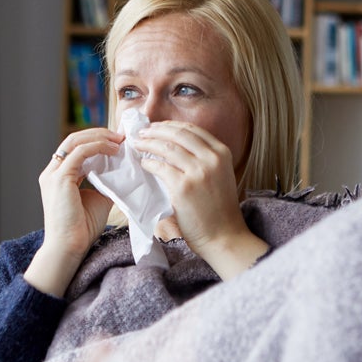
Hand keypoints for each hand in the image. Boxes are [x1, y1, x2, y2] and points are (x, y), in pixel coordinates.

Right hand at [24, 129, 121, 296]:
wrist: (69, 247)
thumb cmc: (82, 229)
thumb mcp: (98, 199)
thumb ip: (104, 183)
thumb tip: (123, 172)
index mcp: (58, 176)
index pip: (75, 148)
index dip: (96, 141)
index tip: (118, 141)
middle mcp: (52, 172)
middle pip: (74, 139)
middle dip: (99, 134)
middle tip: (121, 136)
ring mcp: (53, 174)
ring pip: (75, 141)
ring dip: (100, 137)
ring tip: (120, 140)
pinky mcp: (59, 178)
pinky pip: (80, 152)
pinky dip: (98, 147)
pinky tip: (114, 150)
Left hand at [133, 121, 267, 278]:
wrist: (224, 236)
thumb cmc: (219, 209)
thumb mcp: (220, 175)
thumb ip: (204, 159)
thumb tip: (175, 146)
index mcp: (222, 153)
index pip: (192, 129)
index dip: (170, 125)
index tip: (156, 127)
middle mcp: (212, 158)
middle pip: (178, 134)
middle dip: (156, 130)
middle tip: (141, 133)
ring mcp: (198, 172)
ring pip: (167, 147)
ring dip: (148, 143)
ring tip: (137, 145)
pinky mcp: (183, 188)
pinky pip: (160, 167)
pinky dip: (148, 163)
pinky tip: (143, 164)